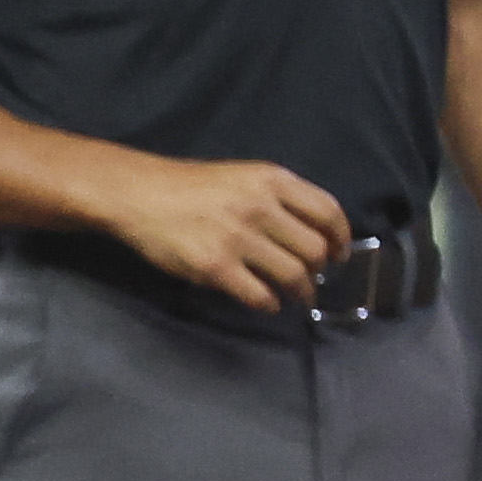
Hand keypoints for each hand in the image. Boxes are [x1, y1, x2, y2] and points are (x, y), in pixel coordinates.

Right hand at [102, 155, 349, 308]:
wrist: (140, 195)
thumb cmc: (192, 187)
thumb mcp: (244, 176)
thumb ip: (279, 198)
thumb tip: (314, 235)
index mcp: (271, 180)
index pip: (327, 212)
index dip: (341, 238)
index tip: (339, 255)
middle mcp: (260, 206)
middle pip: (314, 249)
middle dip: (319, 270)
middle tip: (311, 279)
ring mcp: (238, 238)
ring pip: (293, 275)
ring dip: (300, 292)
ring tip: (295, 297)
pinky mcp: (216, 266)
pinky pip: (259, 295)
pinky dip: (270, 304)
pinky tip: (266, 302)